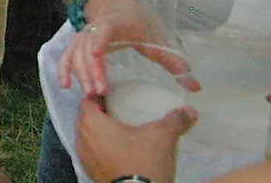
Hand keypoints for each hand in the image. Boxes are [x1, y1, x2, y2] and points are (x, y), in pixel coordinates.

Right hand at [58, 0, 190, 97]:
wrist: (113, 3)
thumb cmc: (136, 22)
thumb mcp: (156, 37)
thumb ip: (173, 62)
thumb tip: (194, 87)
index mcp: (115, 23)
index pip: (104, 30)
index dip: (100, 41)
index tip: (98, 57)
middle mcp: (94, 28)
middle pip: (88, 48)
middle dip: (92, 70)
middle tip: (101, 92)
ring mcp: (83, 35)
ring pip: (76, 54)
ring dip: (81, 73)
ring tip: (91, 94)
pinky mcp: (77, 43)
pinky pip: (67, 56)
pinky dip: (64, 69)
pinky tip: (65, 85)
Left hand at [75, 93, 194, 182]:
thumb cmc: (143, 160)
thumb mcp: (162, 137)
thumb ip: (175, 120)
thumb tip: (190, 111)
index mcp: (91, 123)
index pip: (87, 101)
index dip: (99, 96)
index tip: (114, 97)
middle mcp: (81, 139)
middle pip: (85, 119)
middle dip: (99, 114)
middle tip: (118, 113)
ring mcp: (84, 158)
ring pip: (87, 138)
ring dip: (99, 133)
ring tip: (119, 133)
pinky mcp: (90, 173)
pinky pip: (92, 155)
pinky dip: (101, 150)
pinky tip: (118, 153)